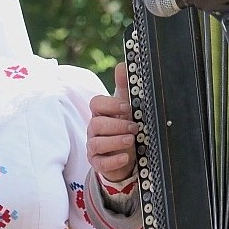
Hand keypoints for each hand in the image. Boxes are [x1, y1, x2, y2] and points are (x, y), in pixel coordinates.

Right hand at [87, 62, 138, 182]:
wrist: (126, 154)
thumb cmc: (124, 127)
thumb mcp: (126, 107)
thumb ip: (124, 87)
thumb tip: (122, 65)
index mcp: (101, 112)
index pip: (96, 103)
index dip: (110, 104)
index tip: (126, 107)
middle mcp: (94, 129)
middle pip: (96, 124)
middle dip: (117, 124)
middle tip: (135, 126)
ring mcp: (94, 146)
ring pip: (96, 143)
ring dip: (115, 141)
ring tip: (131, 140)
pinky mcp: (98, 162)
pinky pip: (100, 163)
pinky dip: (113, 160)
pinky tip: (126, 157)